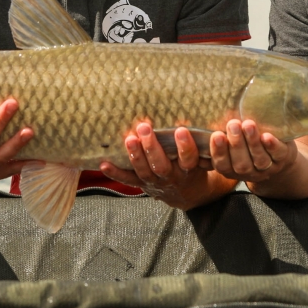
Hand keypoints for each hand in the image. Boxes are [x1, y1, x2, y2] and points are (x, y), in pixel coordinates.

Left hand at [100, 122, 215, 208]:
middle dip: (152, 147)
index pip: (188, 158)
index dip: (185, 146)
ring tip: (129, 139)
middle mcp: (171, 177)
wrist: (187, 194)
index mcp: (189, 169)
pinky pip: (128, 180)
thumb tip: (198, 112)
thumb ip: (200, 140)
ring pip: (144, 171)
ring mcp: (155, 182)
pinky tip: (104, 164)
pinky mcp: (142, 184)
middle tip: (145, 127)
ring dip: (135, 155)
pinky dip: (115, 173)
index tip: (181, 130)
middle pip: (161, 165)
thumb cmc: (194, 166)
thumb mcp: (203, 156)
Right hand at [211, 119, 297, 183]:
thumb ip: (215, 142)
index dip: (219, 152)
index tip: (216, 135)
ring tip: (248, 124)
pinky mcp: (283, 158)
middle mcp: (249, 172)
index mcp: (231, 169)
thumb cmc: (247, 147)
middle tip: (232, 124)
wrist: (278, 158)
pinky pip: (278, 155)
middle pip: (241, 164)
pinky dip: (272, 146)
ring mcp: (267, 167)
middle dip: (236, 144)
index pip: (222, 165)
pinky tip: (267, 136)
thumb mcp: (230, 148)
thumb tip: (193, 129)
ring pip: (259, 159)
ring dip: (252, 142)